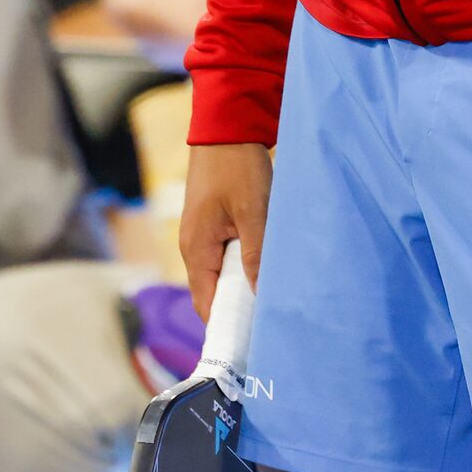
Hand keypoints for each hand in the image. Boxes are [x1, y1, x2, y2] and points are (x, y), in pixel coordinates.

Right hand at [180, 141, 270, 321]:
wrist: (226, 125)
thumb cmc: (237, 166)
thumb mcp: (253, 212)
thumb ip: (256, 256)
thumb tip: (262, 299)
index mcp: (196, 249)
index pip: (207, 306)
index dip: (228, 328)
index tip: (255, 346)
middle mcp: (195, 247)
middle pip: (215, 295)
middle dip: (241, 311)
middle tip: (274, 326)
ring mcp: (204, 236)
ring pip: (224, 276)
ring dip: (246, 287)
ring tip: (276, 301)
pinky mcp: (215, 225)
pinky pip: (228, 258)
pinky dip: (246, 267)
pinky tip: (269, 269)